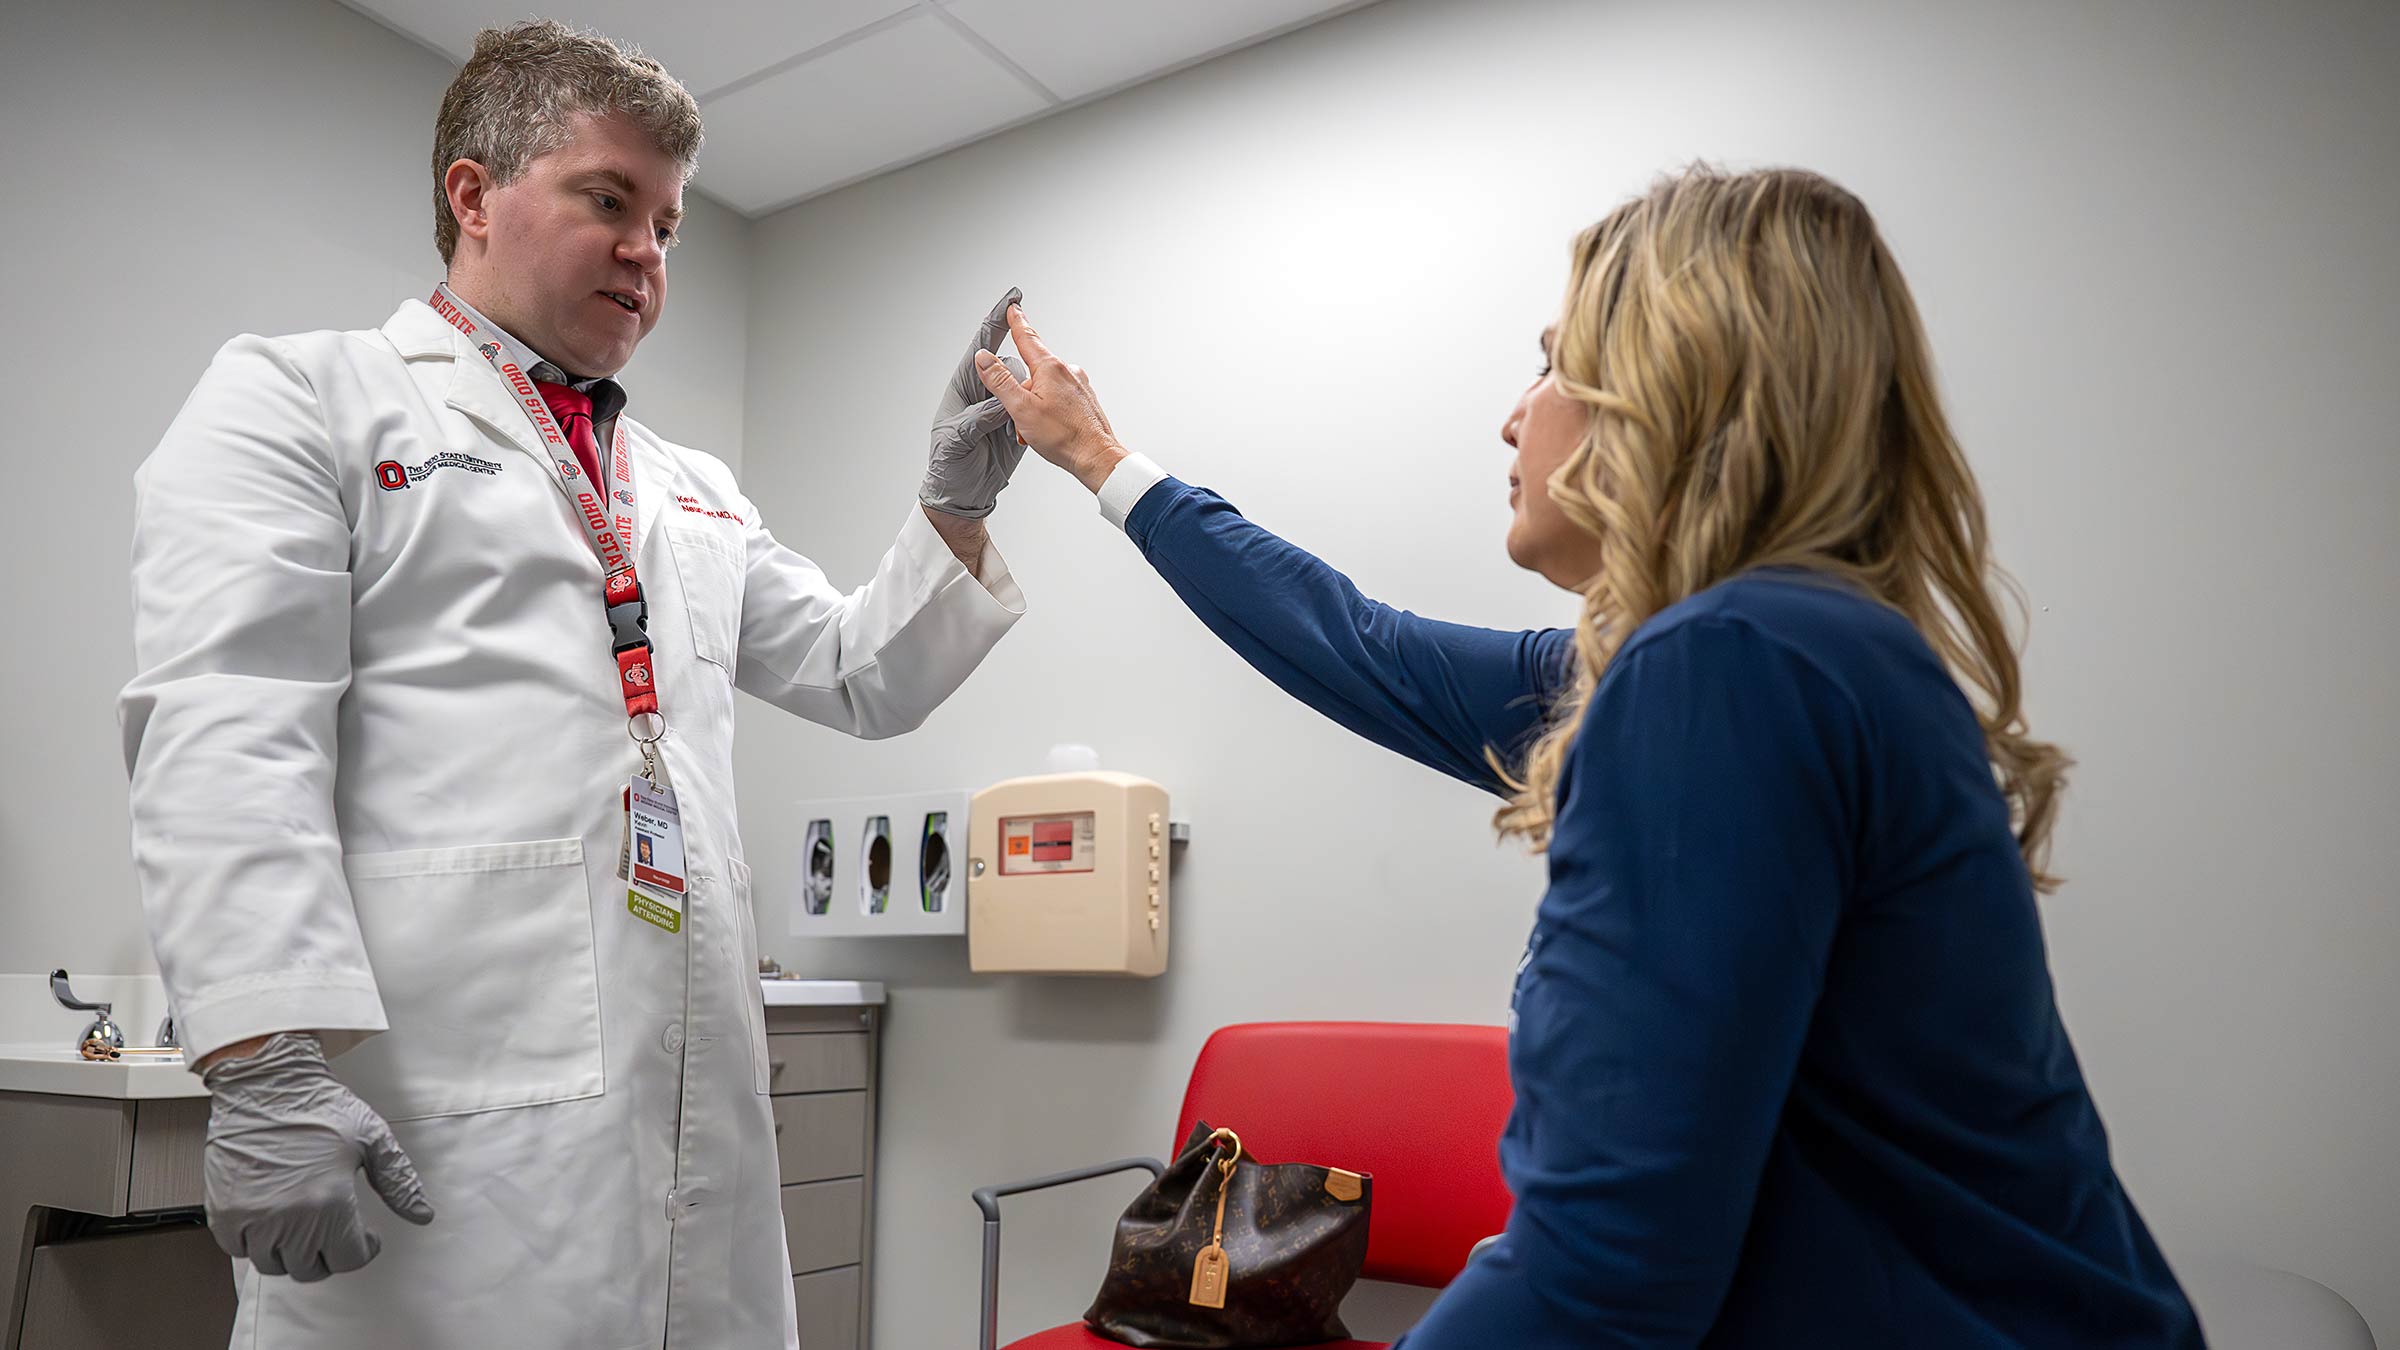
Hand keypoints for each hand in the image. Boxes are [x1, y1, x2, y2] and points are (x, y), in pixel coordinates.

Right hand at [200, 1032, 434, 1280]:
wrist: (266, 1084)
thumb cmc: (318, 1106)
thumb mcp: (372, 1138)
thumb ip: (399, 1182)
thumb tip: (422, 1214)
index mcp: (330, 1203)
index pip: (349, 1258)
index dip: (364, 1249)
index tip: (366, 1236)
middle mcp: (289, 1219)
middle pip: (310, 1268)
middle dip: (328, 1253)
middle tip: (335, 1231)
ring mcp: (252, 1218)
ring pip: (274, 1264)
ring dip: (292, 1252)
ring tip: (304, 1226)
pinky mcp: (224, 1211)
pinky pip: (239, 1250)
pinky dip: (256, 1243)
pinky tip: (273, 1219)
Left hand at [919, 288, 1031, 518]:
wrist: (960, 494)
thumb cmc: (947, 465)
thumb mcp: (957, 440)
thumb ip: (978, 418)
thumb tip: (1000, 402)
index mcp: (963, 387)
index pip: (981, 347)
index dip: (995, 322)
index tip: (1012, 300)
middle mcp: (982, 392)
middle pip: (1009, 367)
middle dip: (1017, 379)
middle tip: (1004, 413)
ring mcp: (1001, 407)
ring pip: (1025, 388)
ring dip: (1025, 402)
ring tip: (1009, 431)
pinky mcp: (1016, 424)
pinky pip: (1031, 410)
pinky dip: (1034, 416)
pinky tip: (1024, 432)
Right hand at [973, 305, 1126, 493]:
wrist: (1097, 457)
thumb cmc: (1064, 436)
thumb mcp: (1021, 408)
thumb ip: (1000, 381)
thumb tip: (984, 358)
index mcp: (1051, 368)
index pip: (1027, 337)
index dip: (1017, 322)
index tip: (1013, 308)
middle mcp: (1068, 371)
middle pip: (1032, 372)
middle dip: (1020, 394)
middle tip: (1019, 420)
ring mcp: (1078, 385)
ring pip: (1044, 389)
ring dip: (1033, 407)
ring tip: (1036, 431)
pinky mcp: (1084, 399)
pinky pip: (1058, 399)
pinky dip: (1048, 412)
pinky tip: (1050, 430)